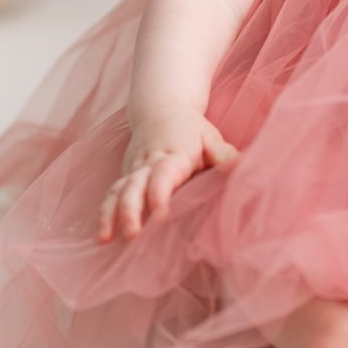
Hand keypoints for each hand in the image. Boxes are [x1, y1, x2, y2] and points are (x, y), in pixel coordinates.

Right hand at [96, 114, 241, 243]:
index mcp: (174, 153)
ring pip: (117, 190)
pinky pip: (111, 194)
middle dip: (130, 209)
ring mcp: (134, 169)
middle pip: (134, 184)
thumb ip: (225, 156)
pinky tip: (101, 237)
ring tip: (104, 238)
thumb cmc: (192, 130)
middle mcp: (149, 162)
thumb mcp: (212, 139)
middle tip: (132, 234)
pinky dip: (103, 213)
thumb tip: (246, 166)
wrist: (160, 109)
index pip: (164, 173)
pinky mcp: (125, 176)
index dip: (160, 192)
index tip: (160, 214)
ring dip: (110, 214)